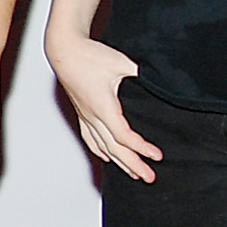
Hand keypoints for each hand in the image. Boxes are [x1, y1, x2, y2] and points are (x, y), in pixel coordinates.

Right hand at [50, 32, 158, 183]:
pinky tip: (106, 157)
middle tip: (149, 177)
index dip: (141, 148)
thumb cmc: (89, 54)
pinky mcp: (82, 111)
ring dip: (119, 162)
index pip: (123, 136)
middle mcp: (92, 115)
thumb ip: (143, 73)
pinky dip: (99, 150)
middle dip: (132, 165)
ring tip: (133, 174)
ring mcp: (85, 114)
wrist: (64, 49)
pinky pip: (90, 137)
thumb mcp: (122, 62)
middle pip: (113, 148)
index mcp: (102, 106)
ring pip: (102, 146)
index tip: (157, 156)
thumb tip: (162, 80)